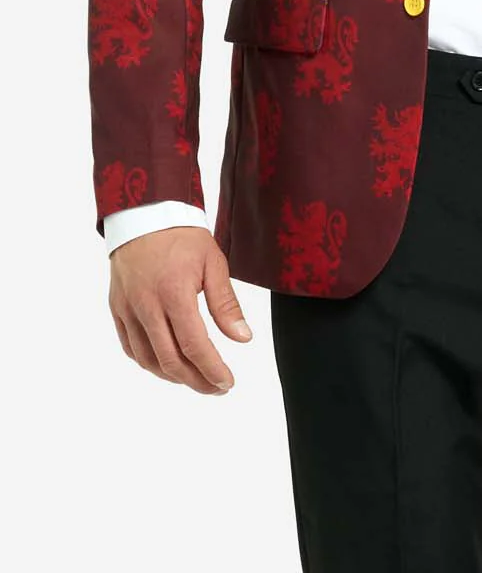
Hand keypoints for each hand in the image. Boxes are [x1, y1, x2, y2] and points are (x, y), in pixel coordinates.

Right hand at [109, 227, 252, 394]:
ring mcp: (128, 309)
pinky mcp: (117, 309)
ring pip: (148, 359)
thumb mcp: (213, 263)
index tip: (227, 382)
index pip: (194, 345)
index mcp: (174, 293)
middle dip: (196, 380)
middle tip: (216, 387)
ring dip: (172, 376)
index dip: (212, 370)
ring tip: (195, 379)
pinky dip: (149, 363)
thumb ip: (226, 304)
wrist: (145, 214)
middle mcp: (147, 306)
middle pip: (170, 360)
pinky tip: (167, 365)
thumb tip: (243, 339)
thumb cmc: (183, 237)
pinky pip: (130, 347)